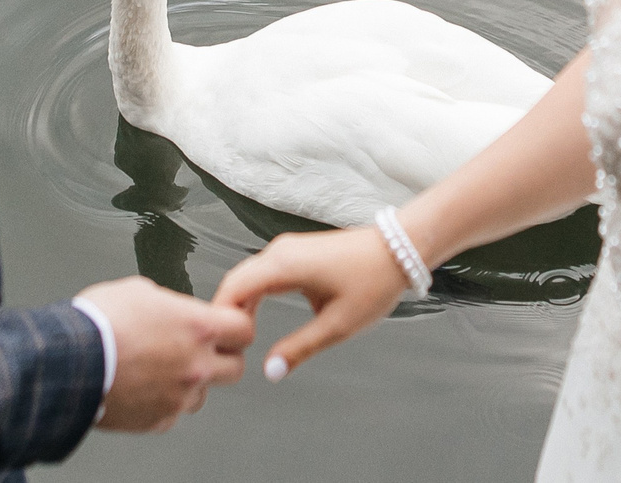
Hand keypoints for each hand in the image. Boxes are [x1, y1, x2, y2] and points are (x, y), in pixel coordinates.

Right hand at [78, 275, 253, 431]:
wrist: (69, 362)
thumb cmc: (98, 323)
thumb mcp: (139, 290)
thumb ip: (169, 303)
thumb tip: (172, 310)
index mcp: (198, 327)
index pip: (244, 328)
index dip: (237, 323)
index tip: (229, 323)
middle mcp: (196, 364)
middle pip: (236, 366)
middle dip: (223, 356)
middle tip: (205, 348)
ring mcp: (179, 396)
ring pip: (203, 393)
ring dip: (191, 381)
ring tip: (161, 367)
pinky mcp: (158, 419)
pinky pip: (173, 411)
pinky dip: (163, 401)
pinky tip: (143, 386)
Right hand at [212, 225, 408, 380]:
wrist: (399, 249)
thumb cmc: (373, 283)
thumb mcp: (337, 325)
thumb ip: (299, 348)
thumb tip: (270, 372)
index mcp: (283, 264)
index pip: (233, 289)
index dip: (221, 320)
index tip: (224, 349)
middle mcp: (279, 251)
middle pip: (235, 282)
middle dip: (226, 314)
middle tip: (226, 349)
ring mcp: (286, 249)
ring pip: (247, 276)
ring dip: (239, 305)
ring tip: (240, 339)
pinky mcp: (295, 252)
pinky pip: (262, 272)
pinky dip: (253, 295)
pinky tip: (255, 318)